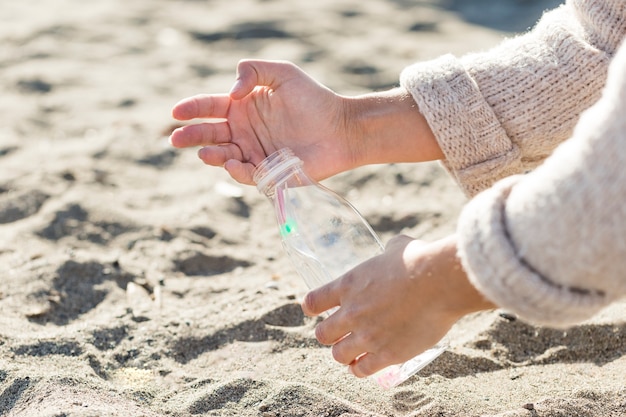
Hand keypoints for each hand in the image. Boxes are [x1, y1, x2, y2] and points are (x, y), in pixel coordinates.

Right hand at [169, 60, 356, 184]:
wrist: (340, 128)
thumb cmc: (313, 99)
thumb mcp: (283, 73)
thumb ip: (254, 71)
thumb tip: (232, 93)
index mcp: (243, 107)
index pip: (210, 107)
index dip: (192, 109)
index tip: (176, 112)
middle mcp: (244, 131)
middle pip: (210, 134)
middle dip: (191, 136)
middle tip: (176, 138)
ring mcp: (254, 153)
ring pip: (223, 156)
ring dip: (211, 154)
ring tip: (204, 152)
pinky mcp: (267, 173)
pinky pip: (246, 174)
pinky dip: (237, 171)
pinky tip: (232, 162)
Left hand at [301, 234, 494, 377]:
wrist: (441, 282)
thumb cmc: (420, 260)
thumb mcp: (397, 248)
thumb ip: (388, 252)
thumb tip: (394, 251)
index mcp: (348, 285)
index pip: (312, 302)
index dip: (312, 308)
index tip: (316, 310)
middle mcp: (352, 312)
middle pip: (322, 334)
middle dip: (329, 334)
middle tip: (339, 334)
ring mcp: (367, 336)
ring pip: (338, 355)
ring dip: (343, 354)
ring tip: (352, 353)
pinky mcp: (387, 354)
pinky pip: (362, 370)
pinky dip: (360, 370)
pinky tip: (364, 366)